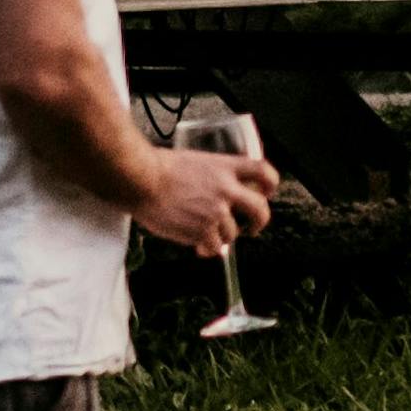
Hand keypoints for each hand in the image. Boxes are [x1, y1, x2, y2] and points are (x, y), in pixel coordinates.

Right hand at [123, 130, 280, 255]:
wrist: (141, 180)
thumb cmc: (159, 167)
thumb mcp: (196, 161)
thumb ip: (214, 176)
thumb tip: (221, 194)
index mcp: (226, 167)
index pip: (263, 172)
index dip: (269, 185)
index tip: (266, 193)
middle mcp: (226, 190)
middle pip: (260, 210)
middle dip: (259, 222)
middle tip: (252, 228)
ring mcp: (216, 212)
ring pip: (233, 234)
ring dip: (221, 237)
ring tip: (206, 234)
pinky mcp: (202, 231)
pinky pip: (214, 248)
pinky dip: (207, 249)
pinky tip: (198, 246)